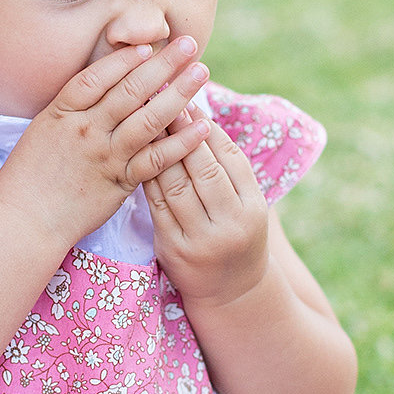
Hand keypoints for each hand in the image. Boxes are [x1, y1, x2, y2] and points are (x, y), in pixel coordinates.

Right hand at [0, 36, 211, 247]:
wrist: (25, 219)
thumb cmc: (30, 174)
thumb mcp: (42, 129)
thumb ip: (73, 108)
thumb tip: (106, 84)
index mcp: (62, 113)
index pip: (96, 77)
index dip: (124, 59)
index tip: (148, 45)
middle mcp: (86, 130)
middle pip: (130, 91)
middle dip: (162, 64)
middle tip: (189, 44)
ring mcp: (105, 156)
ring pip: (148, 120)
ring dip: (179, 94)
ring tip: (200, 74)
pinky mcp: (120, 183)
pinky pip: (156, 160)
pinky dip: (181, 142)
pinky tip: (202, 127)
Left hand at [144, 118, 269, 308]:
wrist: (231, 293)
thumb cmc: (237, 236)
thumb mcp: (248, 205)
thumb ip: (231, 169)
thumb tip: (203, 117)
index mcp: (253, 209)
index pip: (231, 159)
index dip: (208, 128)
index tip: (190, 102)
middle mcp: (230, 225)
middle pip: (203, 168)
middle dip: (182, 131)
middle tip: (163, 101)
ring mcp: (200, 240)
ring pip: (176, 184)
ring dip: (160, 149)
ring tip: (147, 121)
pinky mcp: (173, 249)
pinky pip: (157, 204)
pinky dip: (148, 175)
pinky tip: (139, 154)